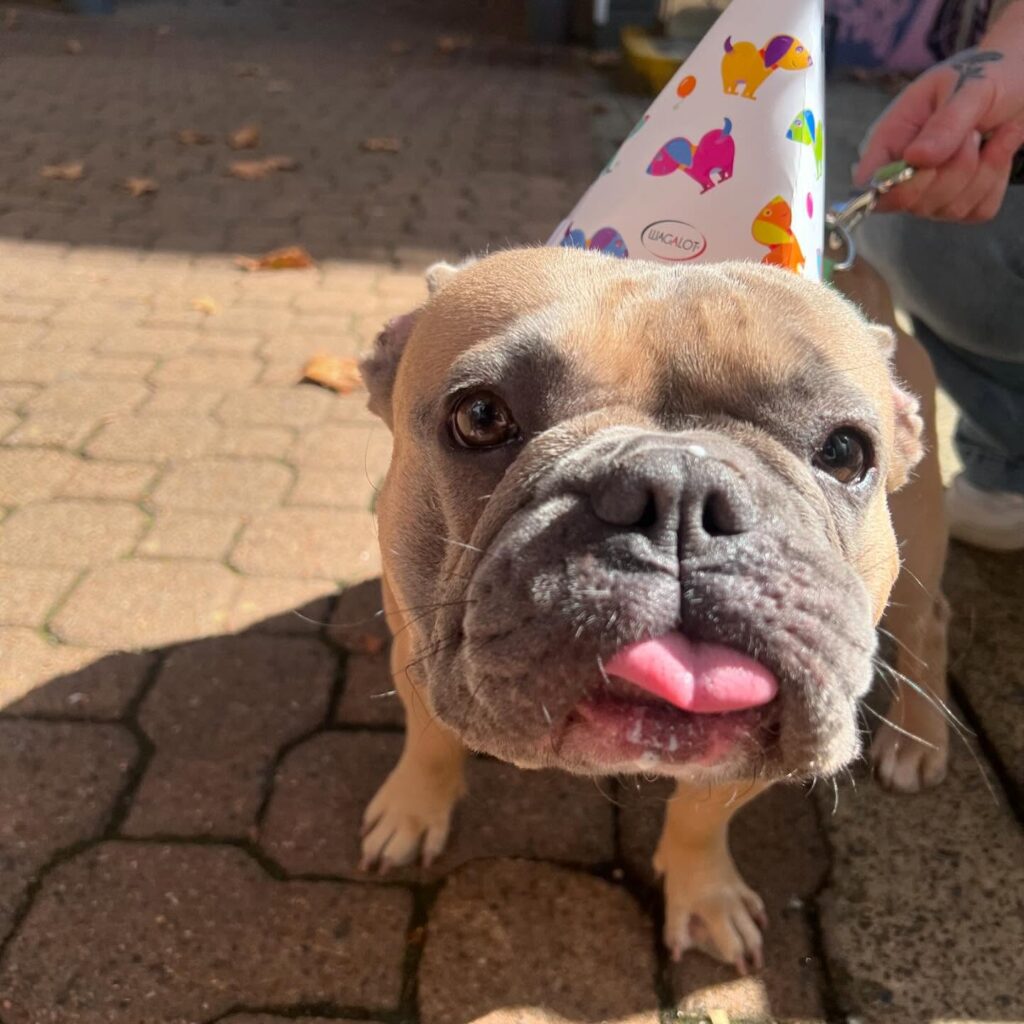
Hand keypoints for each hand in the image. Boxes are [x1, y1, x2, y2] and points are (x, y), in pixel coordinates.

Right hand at [855, 35, 1023, 221]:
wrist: (1018, 82)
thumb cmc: (986, 74)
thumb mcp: (969, 86)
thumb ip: (944, 123)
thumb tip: (915, 158)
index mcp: (891, 140)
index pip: (869, 182)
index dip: (891, 185)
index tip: (927, 163)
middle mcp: (904, 174)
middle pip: (913, 202)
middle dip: (954, 169)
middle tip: (973, 132)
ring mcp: (932, 194)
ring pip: (950, 208)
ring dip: (982, 171)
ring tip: (987, 136)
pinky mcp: (963, 204)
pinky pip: (978, 209)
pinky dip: (995, 180)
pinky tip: (996, 152)